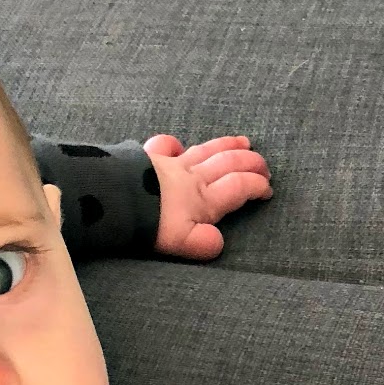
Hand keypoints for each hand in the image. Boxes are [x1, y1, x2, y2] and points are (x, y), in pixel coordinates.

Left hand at [145, 132, 272, 259]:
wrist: (116, 199)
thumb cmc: (150, 224)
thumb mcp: (182, 243)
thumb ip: (204, 243)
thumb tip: (217, 242)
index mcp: (205, 199)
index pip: (240, 187)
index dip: (257, 186)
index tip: (267, 191)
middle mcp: (193, 177)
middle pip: (229, 163)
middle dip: (251, 162)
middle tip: (265, 166)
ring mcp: (172, 163)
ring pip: (206, 150)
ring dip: (227, 145)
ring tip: (243, 141)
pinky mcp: (149, 157)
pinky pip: (166, 146)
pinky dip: (175, 144)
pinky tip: (179, 145)